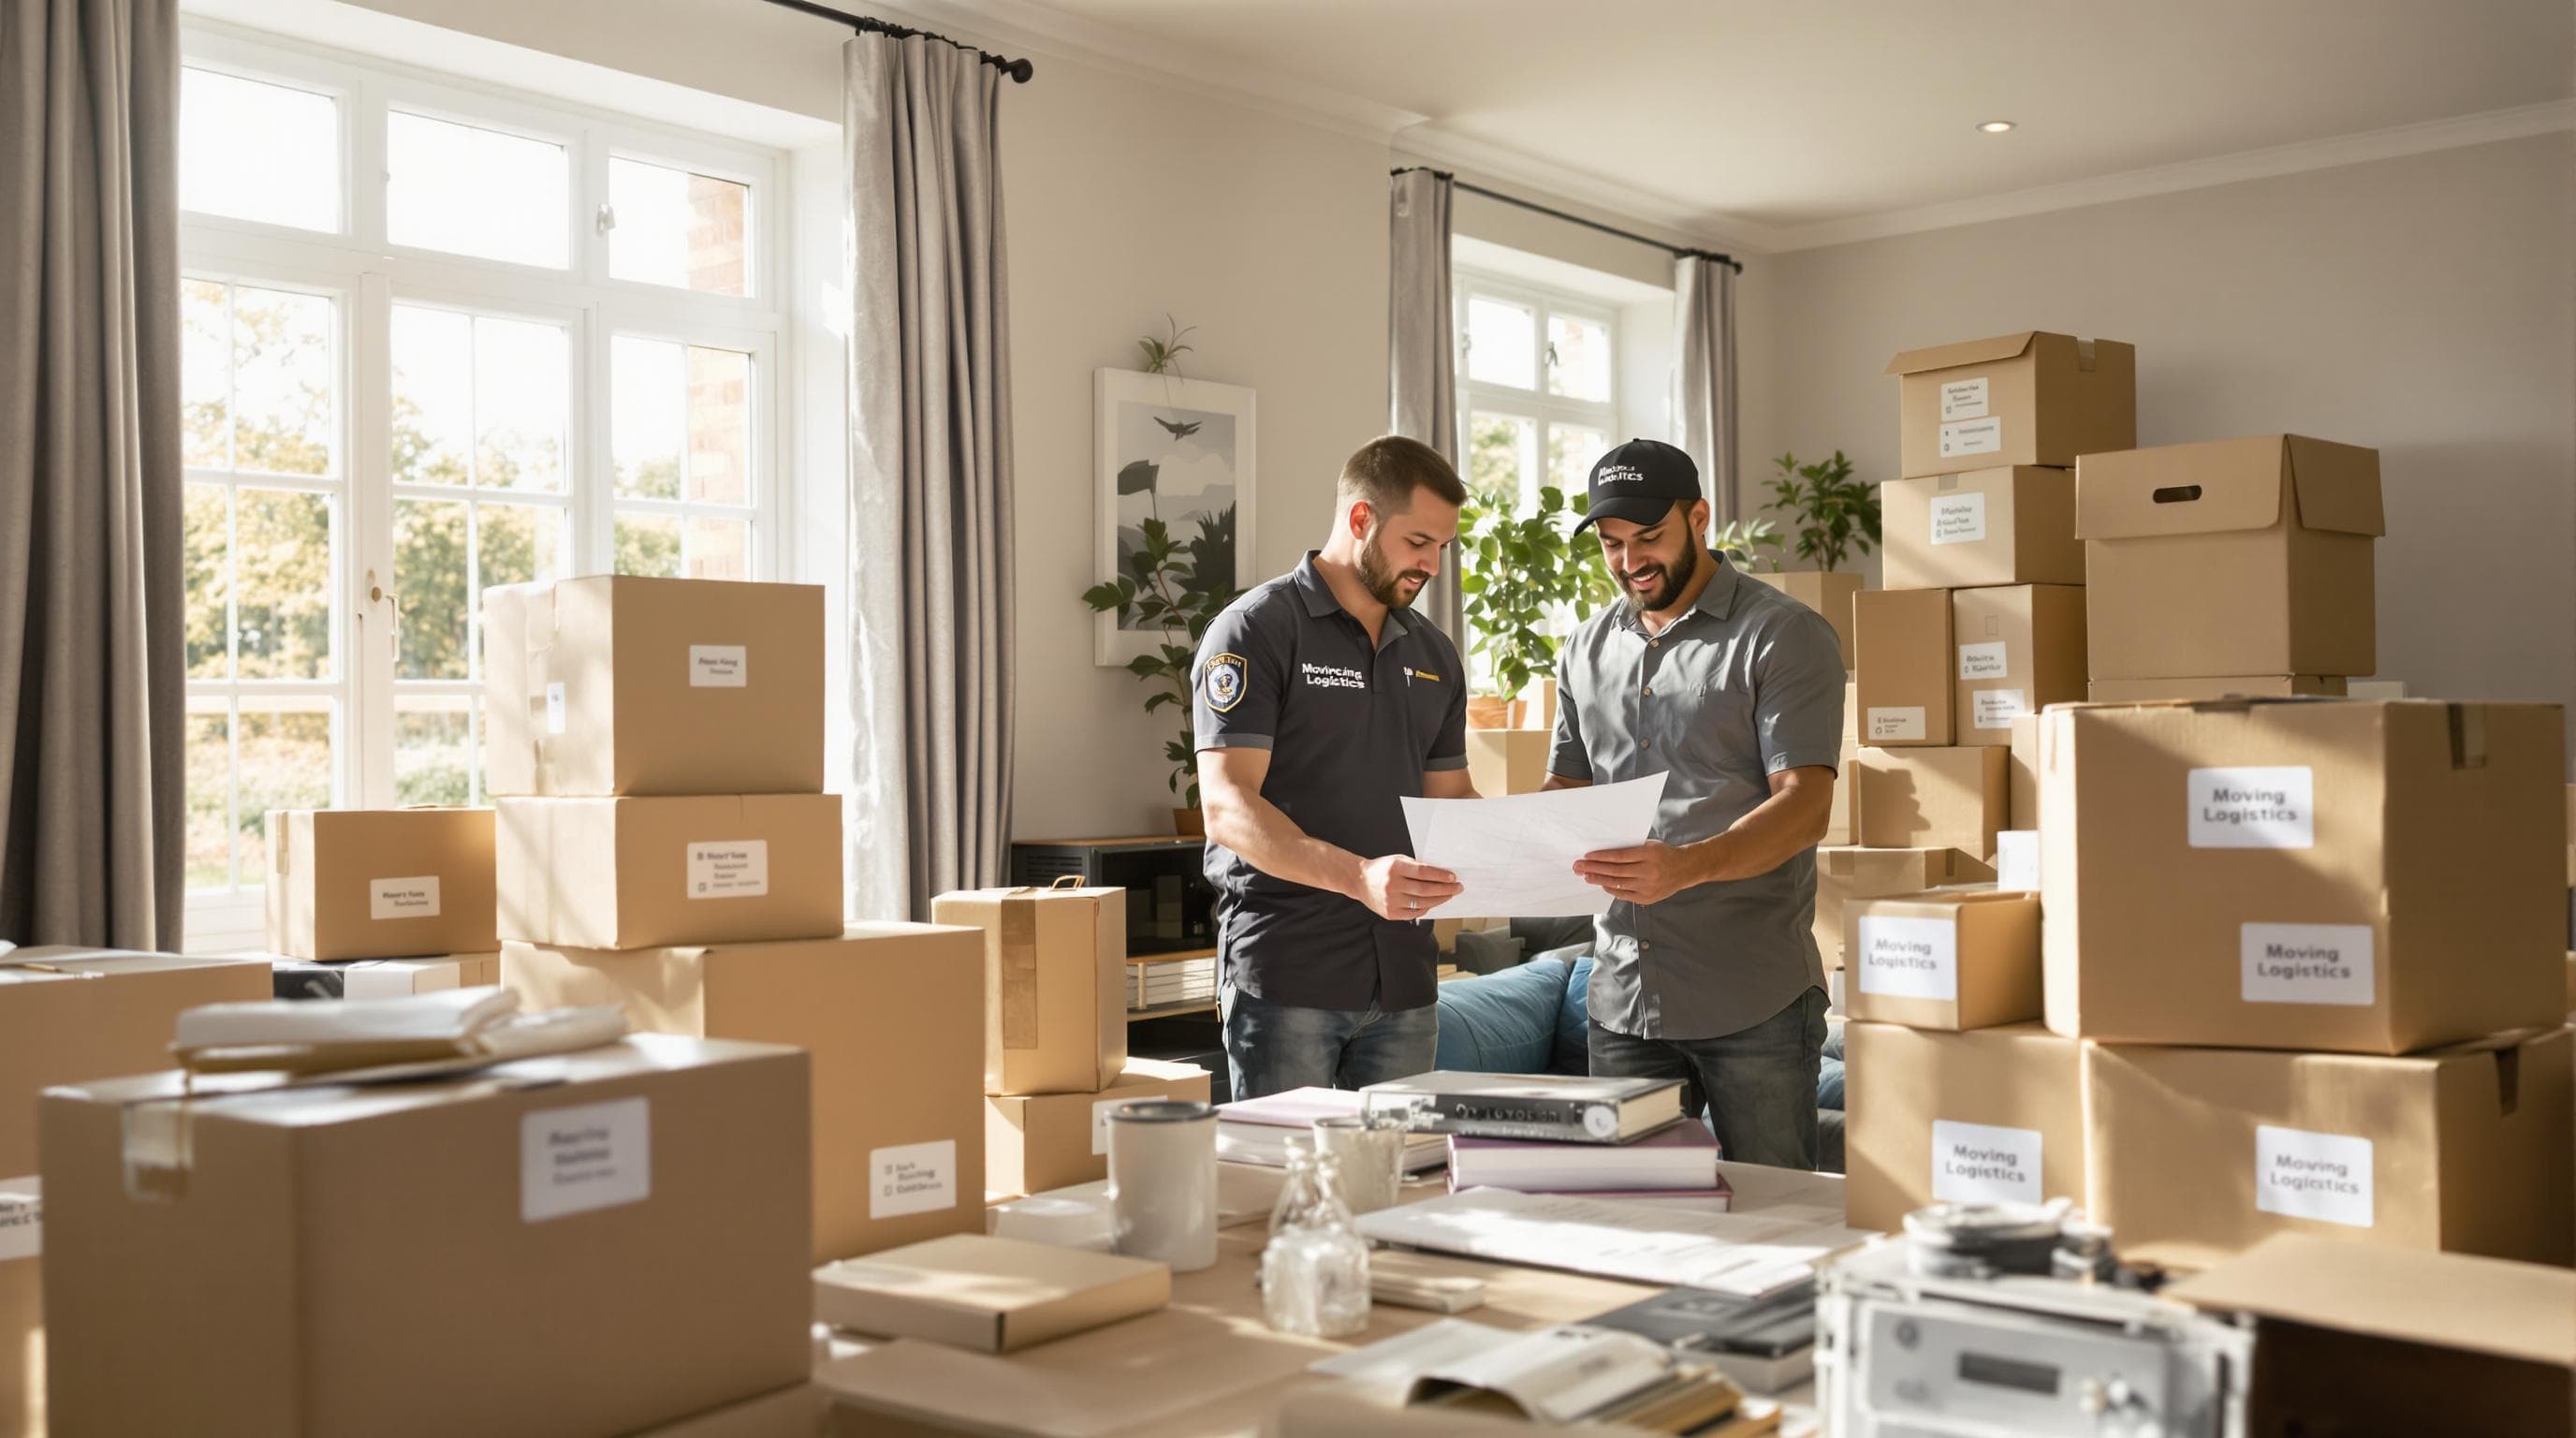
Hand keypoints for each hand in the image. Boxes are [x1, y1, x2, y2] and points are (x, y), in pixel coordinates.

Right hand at [1355, 855, 1462, 920]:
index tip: (1453, 877)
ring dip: (1439, 900)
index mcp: (1395, 868)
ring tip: (1449, 895)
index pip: (1423, 873)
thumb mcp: (1398, 860)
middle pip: (1425, 890)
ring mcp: (1391, 901)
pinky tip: (1433, 903)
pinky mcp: (1390, 913)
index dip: (1440, 876)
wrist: (1359, 881)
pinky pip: (1414, 913)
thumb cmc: (1382, 869)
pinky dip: (1426, 908)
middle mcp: (1392, 885)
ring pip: (1422, 903)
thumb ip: (1416, 867)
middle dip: (1445, 889)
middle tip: (1457, 887)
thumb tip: (1441, 875)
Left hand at [1573, 840, 1702, 906]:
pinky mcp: (1647, 898)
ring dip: (1599, 880)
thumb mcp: (1650, 845)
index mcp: (1649, 855)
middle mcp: (1648, 871)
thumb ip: (1631, 849)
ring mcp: (1648, 887)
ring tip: (1586, 876)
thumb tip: (1604, 852)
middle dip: (1594, 869)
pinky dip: (1611, 888)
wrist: (1685, 869)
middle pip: (1615, 871)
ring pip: (1618, 884)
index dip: (1601, 857)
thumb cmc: (1664, 854)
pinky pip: (1624, 894)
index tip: (1587, 856)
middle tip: (1578, 866)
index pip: (1619, 856)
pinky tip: (1602, 883)